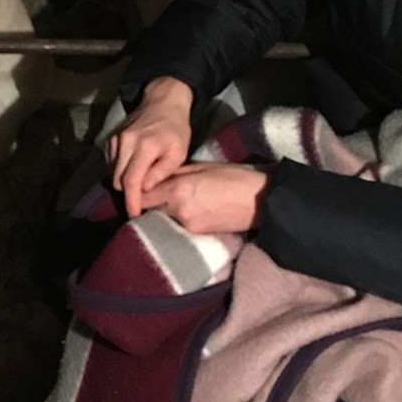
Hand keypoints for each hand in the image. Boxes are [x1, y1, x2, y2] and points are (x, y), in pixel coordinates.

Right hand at [105, 76, 193, 215]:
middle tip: (141, 201)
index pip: (131, 180)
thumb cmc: (175, 130)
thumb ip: (161, 173)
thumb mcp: (178, 153)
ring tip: (139, 184)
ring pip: (111, 173)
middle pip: (117, 180)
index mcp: (144, 147)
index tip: (134, 214)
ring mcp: (115, 140)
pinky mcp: (110, 139)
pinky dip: (119, 171)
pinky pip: (110, 163)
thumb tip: (145, 190)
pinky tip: (133, 170)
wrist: (162, 102)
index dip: (131, 200)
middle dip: (127, 193)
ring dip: (122, 182)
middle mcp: (125, 142)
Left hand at [143, 163, 267, 234]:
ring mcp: (188, 226)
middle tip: (155, 193)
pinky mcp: (199, 234)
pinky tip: (189, 209)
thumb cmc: (235, 177)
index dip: (139, 191)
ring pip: (165, 217)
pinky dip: (178, 218)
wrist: (263, 202)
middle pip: (152, 209)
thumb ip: (177, 173)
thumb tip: (158, 177)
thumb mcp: (203, 167)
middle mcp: (178, 211)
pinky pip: (179, 225)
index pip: (143, 196)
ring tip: (176, 200)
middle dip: (151, 202)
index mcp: (177, 190)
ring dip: (165, 210)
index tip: (139, 186)